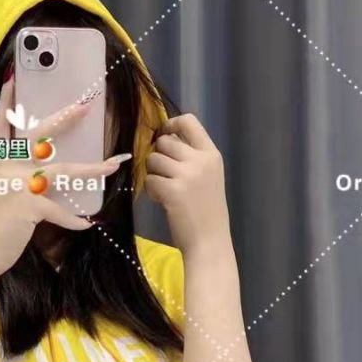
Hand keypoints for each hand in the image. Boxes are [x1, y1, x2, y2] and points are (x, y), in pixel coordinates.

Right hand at [0, 78, 130, 283]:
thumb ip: (11, 178)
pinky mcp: (29, 205)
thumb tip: (38, 175)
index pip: (0, 125)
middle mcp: (6, 167)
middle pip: (38, 135)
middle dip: (63, 118)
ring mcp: (18, 184)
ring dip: (92, 169)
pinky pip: (60, 211)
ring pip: (62, 171)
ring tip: (114, 164)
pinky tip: (87, 225)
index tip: (12, 78)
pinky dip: (74, 220)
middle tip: (84, 105)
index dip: (5, 102)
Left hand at [143, 114, 230, 255]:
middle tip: (164, 175)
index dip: (170, 124)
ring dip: (153, 174)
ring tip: (164, 190)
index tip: (164, 135)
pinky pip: (149, 180)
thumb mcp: (208, 176)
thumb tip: (165, 138)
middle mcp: (201, 161)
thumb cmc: (207, 211)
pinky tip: (163, 201)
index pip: (188, 121)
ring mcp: (187, 175)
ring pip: (153, 160)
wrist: (209, 241)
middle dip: (158, 156)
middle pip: (164, 141)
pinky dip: (152, 191)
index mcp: (211, 154)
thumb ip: (192, 157)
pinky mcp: (172, 191)